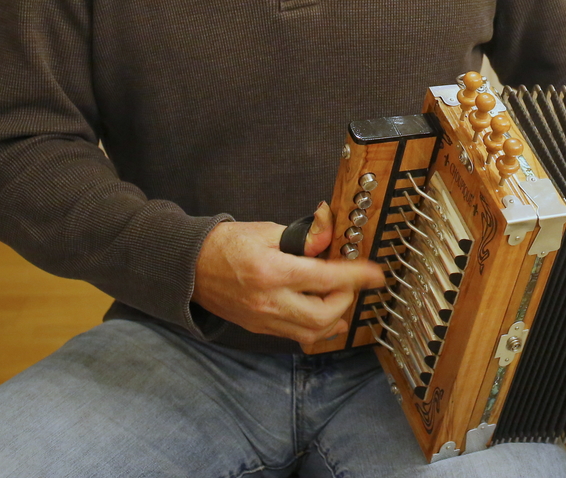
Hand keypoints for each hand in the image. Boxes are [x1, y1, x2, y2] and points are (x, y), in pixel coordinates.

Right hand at [193, 202, 385, 343]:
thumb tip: (331, 241)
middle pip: (323, 315)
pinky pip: (295, 335)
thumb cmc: (226, 244)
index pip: (327, 278)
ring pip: (312, 333)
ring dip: (334, 318)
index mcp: (273, 271)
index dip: (357, 276)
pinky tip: (323, 315)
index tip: (376, 275)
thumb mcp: (267, 230)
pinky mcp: (259, 327)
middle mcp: (270, 301)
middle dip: (346, 300)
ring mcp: (264, 319)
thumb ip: (303, 238)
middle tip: (349, 284)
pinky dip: (316, 327)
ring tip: (339, 299)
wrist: (188, 267)